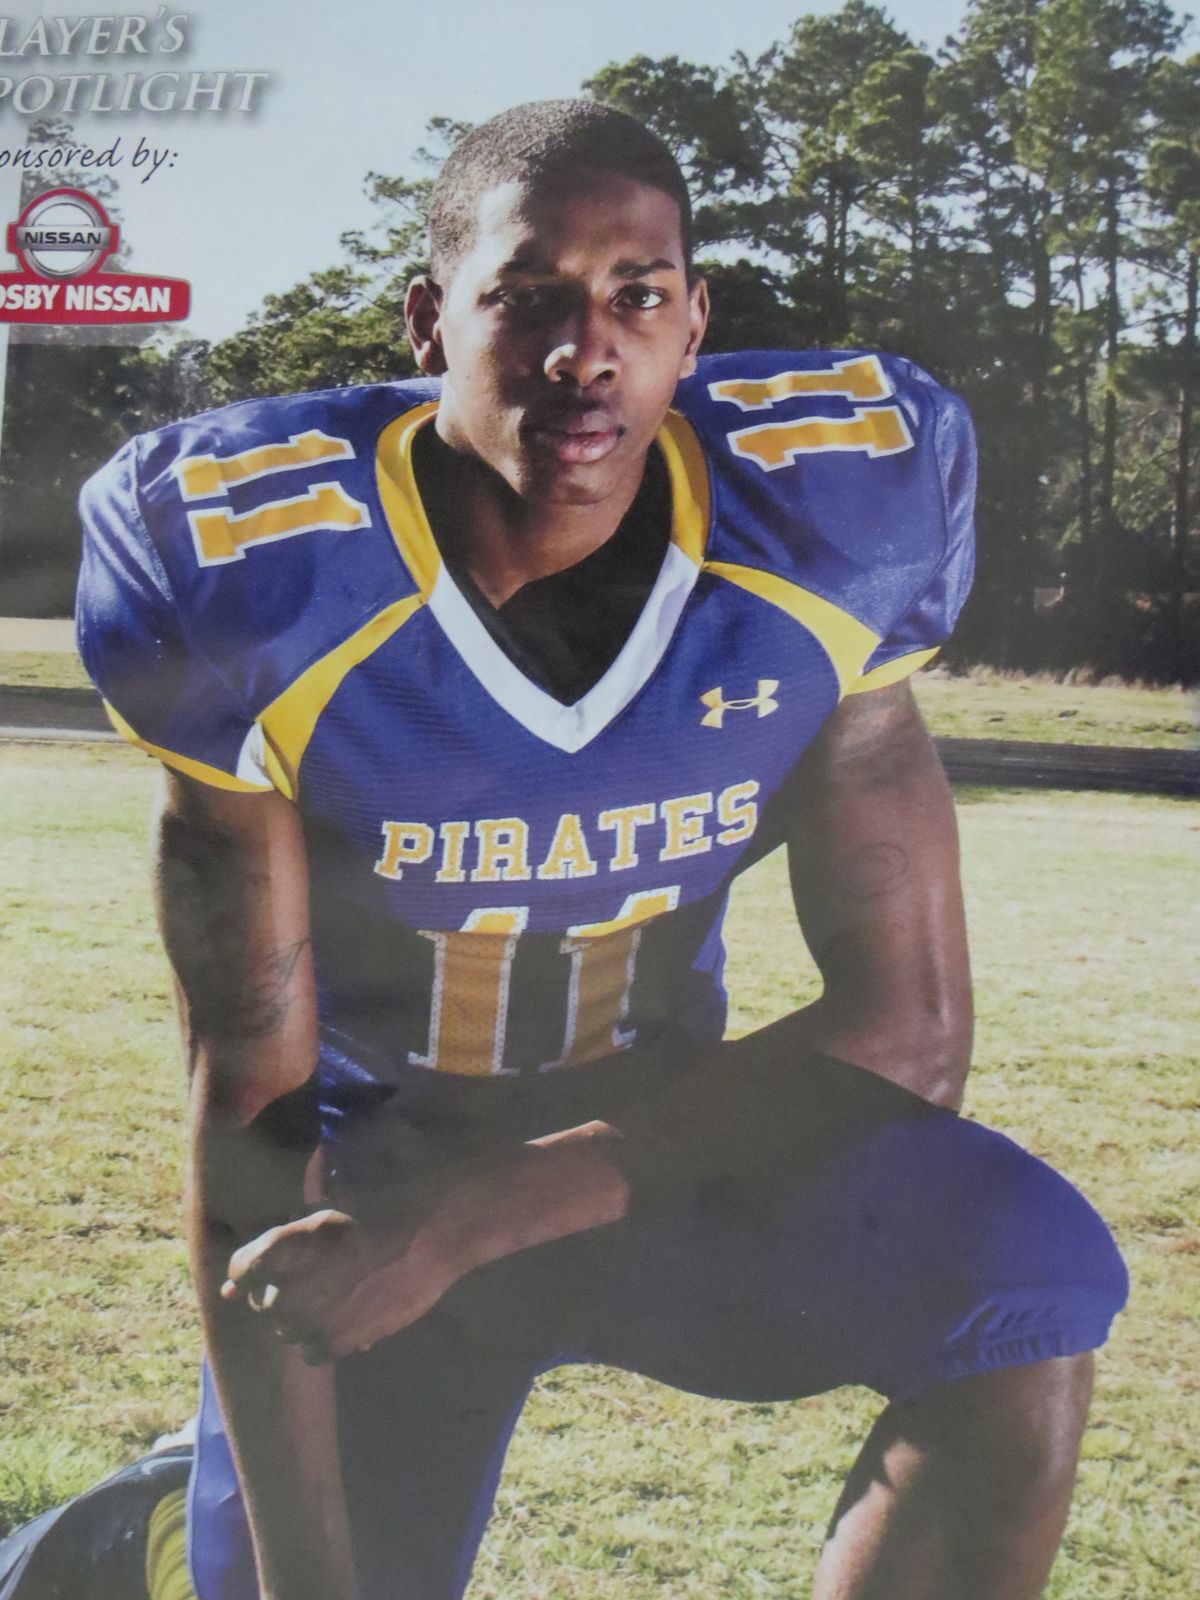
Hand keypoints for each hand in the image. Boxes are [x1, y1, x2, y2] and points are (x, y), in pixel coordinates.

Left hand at [221, 1204, 464, 1362]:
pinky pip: (311, 1353)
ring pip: (285, 1331)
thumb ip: (277, 1247)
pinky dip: (324, 1341)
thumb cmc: (375, 1213)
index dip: (257, 1273)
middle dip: (284, 1294)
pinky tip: (346, 1320)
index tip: (278, 1271)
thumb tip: (231, 1288)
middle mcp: (285, 1287)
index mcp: (277, 1249)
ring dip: (304, 1319)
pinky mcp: (335, 1342)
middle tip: (319, 1280)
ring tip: (335, 1300)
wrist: (424, 1237)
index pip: (241, 1273)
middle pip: (263, 1304)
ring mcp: (309, 1319)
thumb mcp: (321, 1215)